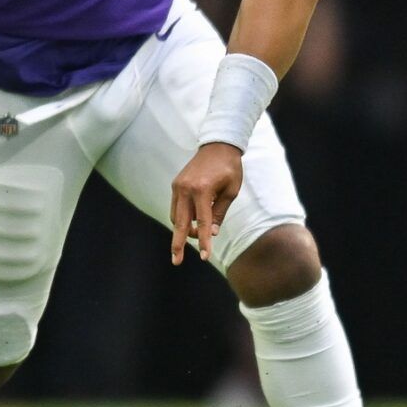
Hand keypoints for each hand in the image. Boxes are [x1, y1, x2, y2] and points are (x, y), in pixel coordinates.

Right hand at [170, 142, 245, 264]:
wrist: (218, 145)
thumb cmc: (230, 168)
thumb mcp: (231, 191)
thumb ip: (219, 213)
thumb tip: (211, 233)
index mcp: (202, 190)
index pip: (203, 222)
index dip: (205, 242)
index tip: (205, 258)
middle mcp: (186, 189)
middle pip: (180, 223)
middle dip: (178, 244)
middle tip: (176, 261)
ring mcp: (178, 186)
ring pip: (176, 217)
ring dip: (184, 230)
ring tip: (198, 235)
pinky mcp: (176, 185)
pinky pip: (176, 207)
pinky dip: (182, 218)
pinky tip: (193, 222)